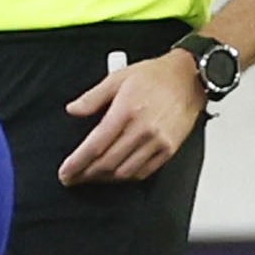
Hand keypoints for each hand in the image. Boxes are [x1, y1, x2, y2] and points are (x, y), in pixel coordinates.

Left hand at [58, 50, 205, 184]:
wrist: (188, 78)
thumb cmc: (156, 76)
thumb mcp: (118, 78)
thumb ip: (93, 97)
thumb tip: (73, 110)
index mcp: (126, 111)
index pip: (96, 145)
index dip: (78, 162)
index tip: (66, 172)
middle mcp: (143, 129)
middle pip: (108, 162)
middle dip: (85, 174)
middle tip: (72, 177)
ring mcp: (157, 142)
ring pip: (124, 172)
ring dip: (104, 178)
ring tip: (90, 176)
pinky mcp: (169, 149)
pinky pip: (144, 172)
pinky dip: (126, 177)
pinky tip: (115, 174)